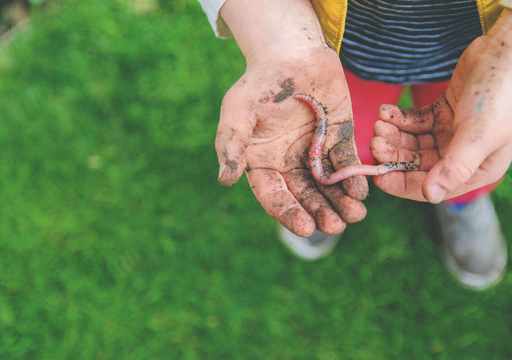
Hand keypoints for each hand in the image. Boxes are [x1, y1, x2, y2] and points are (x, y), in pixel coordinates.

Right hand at [216, 46, 368, 235]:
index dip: (289, 212)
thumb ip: (232, 144)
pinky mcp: (338, 139)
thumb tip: (225, 180)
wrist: (291, 53)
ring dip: (340, 202)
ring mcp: (315, 153)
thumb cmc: (260, 82)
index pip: (275, 195)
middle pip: (305, 196)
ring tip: (354, 216)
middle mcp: (289, 163)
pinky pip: (346, 163)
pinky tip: (361, 193)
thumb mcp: (238, 111)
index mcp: (263, 163)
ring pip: (328, 186)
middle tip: (335, 226)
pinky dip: (353, 179)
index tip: (305, 227)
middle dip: (320, 212)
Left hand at [370, 9, 511, 202]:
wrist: (505, 50)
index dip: (403, 183)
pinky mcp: (444, 112)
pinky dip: (399, 118)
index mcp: (478, 169)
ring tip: (379, 123)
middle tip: (375, 141)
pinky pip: (414, 121)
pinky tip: (386, 111)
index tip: (378, 176)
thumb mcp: (480, 134)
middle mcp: (463, 154)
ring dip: (393, 135)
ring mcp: (452, 133)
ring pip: (412, 142)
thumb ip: (455, 167)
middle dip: (394, 154)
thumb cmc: (501, 93)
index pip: (433, 186)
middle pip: (417, 164)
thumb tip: (430, 196)